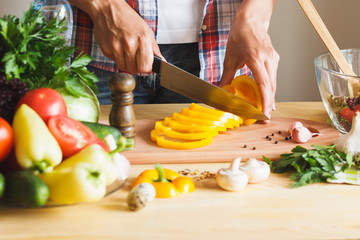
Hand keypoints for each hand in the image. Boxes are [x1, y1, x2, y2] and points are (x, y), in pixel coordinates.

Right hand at [70, 0, 162, 73]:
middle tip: (135, 60)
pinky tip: (118, 47)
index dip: (146, 69)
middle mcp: (129, 43)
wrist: (108, 9)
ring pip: (123, 67)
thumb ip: (154, 48)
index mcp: (142, 39)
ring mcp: (116, 47)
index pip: (145, 67)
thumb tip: (161, 61)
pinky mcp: (106, 49)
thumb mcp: (146, 30)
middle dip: (136, 67)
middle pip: (134, 70)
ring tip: (126, 52)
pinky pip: (114, 60)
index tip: (145, 65)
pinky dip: (116, 57)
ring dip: (126, 63)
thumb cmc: (128, 18)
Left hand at [219, 0, 278, 121]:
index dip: (265, 101)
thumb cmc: (240, 35)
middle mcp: (268, 58)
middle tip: (264, 118)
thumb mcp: (230, 57)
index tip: (264, 113)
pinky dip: (270, 89)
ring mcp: (273, 58)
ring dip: (270, 97)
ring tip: (265, 110)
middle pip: (271, 86)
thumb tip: (222, 90)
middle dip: (268, 104)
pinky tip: (266, 97)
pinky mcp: (274, 59)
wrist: (251, 21)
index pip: (264, 84)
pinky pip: (273, 77)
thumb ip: (226, 76)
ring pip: (273, 83)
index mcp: (256, 57)